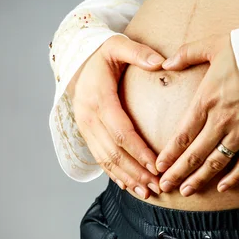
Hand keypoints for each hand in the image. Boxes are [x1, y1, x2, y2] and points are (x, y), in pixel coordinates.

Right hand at [66, 34, 165, 198]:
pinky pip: (100, 159)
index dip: (138, 150)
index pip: (120, 131)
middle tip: (157, 186)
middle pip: (113, 152)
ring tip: (147, 193)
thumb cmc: (104, 54)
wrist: (78, 61)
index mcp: (98, 99)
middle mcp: (88, 117)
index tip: (156, 165)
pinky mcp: (87, 134)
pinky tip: (130, 186)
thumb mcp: (118, 45)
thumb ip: (139, 52)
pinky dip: (115, 174)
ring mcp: (85, 128)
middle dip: (136, 171)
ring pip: (106, 160)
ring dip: (127, 178)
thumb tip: (161, 63)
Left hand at [155, 33, 238, 195]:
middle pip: (195, 154)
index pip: (182, 134)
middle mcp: (222, 120)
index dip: (169, 154)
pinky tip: (222, 187)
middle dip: (177, 173)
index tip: (158, 166)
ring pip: (216, 163)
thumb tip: (165, 63)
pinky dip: (234, 178)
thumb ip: (187, 54)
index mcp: (207, 99)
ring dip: (200, 179)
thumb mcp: (214, 44)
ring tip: (186, 191)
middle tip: (164, 186)